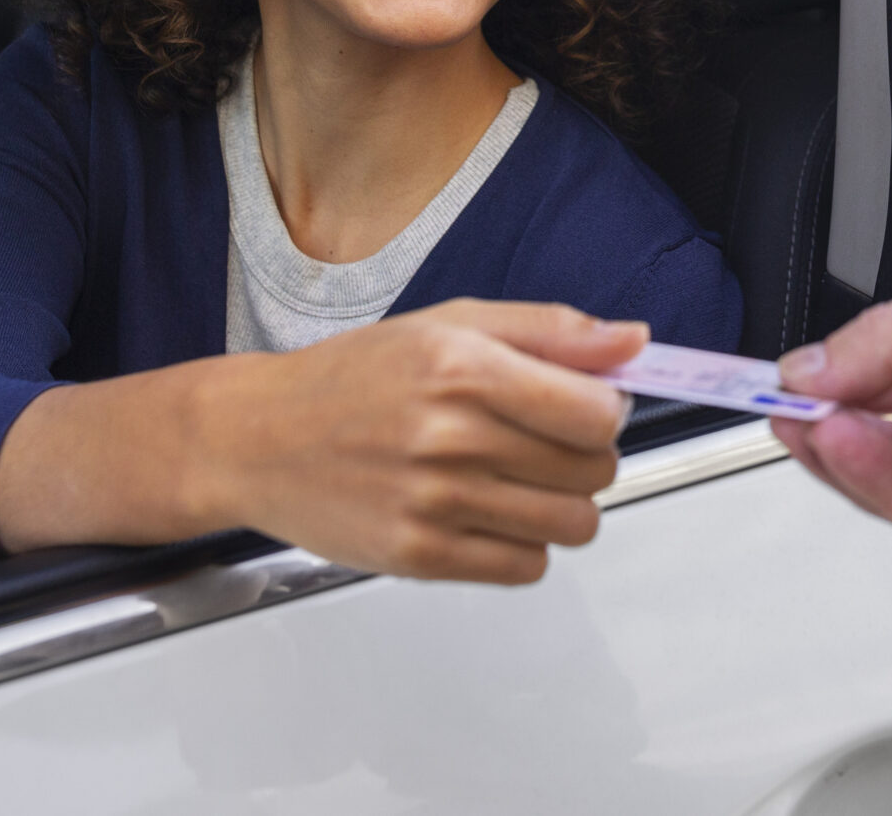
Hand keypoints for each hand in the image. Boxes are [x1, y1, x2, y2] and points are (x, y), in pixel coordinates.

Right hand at [0, 300, 644, 583]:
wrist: (258, 439)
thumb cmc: (354, 377)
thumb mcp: (450, 324)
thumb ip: (549, 332)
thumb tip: (632, 341)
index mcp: (461, 365)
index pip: (596, 411)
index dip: (604, 408)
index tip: (583, 404)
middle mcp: (449, 435)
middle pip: (592, 471)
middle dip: (583, 456)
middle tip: (540, 441)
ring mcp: (433, 503)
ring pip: (571, 525)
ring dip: (561, 505)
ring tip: (515, 479)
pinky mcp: (419, 557)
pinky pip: (525, 567)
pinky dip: (523, 545)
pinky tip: (487, 514)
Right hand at [774, 261, 891, 579]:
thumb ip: (891, 342)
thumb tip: (814, 367)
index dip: (834, 375)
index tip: (779, 375)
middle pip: (886, 431)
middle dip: (827, 417)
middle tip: (774, 403)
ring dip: (842, 451)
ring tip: (804, 423)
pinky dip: (876, 481)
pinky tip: (845, 446)